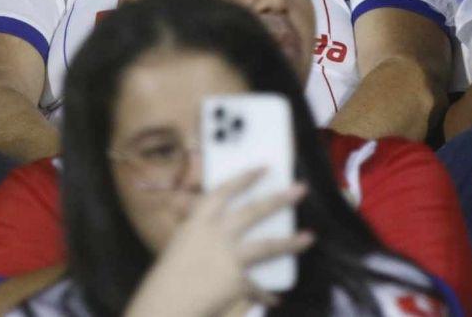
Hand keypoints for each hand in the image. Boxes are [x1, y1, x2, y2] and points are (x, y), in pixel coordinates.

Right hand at [126, 168, 312, 316]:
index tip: (264, 168)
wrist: (161, 308)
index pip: (224, 191)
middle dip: (280, 199)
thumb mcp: (179, 247)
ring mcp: (228, 256)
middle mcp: (217, 233)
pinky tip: (275, 297)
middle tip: (301, 189)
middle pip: (255, 211)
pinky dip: (264, 293)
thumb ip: (200, 235)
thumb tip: (223, 229)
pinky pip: (256, 286)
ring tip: (310, 238)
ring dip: (291, 242)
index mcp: (198, 221)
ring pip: (268, 245)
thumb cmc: (164, 279)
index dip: (245, 178)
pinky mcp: (236, 280)